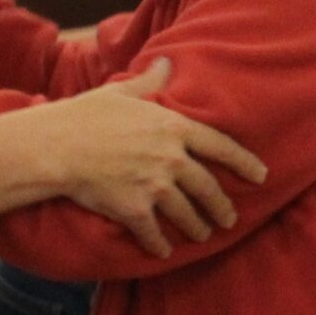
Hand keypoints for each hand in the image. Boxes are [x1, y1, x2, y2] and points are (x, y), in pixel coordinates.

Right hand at [39, 59, 270, 258]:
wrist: (54, 146)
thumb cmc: (84, 115)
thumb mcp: (121, 92)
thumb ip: (149, 81)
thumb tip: (166, 63)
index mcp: (173, 127)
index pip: (222, 146)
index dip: (245, 163)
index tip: (261, 176)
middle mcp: (171, 158)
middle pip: (208, 187)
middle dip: (222, 207)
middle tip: (229, 219)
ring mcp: (154, 186)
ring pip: (186, 214)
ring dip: (196, 228)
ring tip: (202, 235)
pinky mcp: (134, 209)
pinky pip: (154, 233)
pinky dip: (160, 245)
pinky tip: (164, 251)